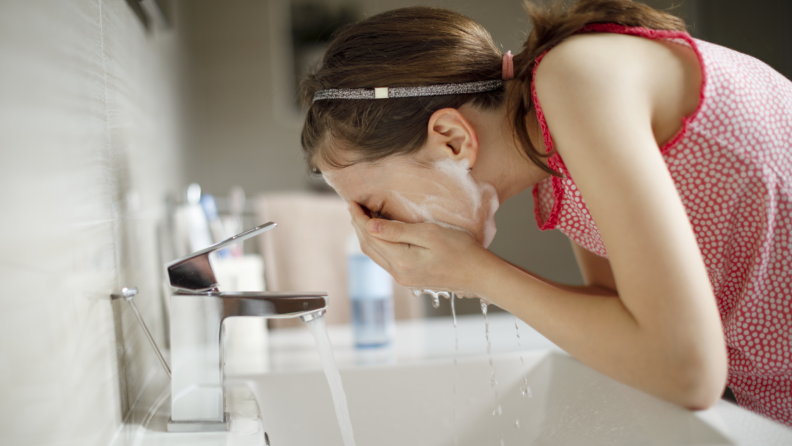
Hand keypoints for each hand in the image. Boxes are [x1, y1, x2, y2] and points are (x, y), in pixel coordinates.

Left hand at [348, 202, 490, 293]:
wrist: (478, 274)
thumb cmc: (461, 250)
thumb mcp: (430, 234)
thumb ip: (398, 231)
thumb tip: (370, 226)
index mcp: (402, 261)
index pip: (371, 235)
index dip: (359, 218)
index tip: (352, 202)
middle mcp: (398, 273)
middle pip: (369, 246)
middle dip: (359, 226)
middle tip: (354, 207)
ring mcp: (403, 278)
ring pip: (375, 254)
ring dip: (367, 236)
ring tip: (363, 218)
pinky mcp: (409, 278)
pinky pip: (385, 260)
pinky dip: (378, 245)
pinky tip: (380, 234)